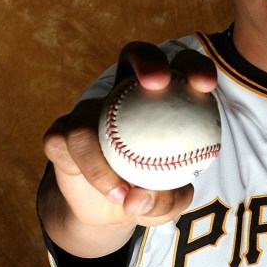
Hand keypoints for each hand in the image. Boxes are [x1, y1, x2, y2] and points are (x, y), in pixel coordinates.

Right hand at [41, 42, 216, 251]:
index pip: (181, 67)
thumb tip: (140, 198)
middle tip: (159, 83)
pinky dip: (92, 170)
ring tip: (126, 191)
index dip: (194, 65)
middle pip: (134, 54)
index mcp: (163, 98)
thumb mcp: (168, 203)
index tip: (204, 86)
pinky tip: (113, 191)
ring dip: (106, 154)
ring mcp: (91, 111)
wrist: (107, 212)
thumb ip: (167, 200)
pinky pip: (69, 142)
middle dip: (147, 59)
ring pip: (89, 110)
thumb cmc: (148, 195)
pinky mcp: (61, 133)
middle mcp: (125, 94)